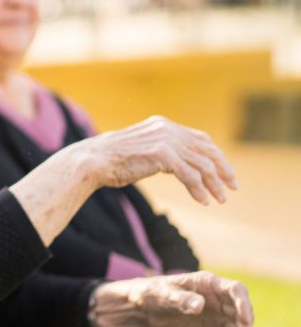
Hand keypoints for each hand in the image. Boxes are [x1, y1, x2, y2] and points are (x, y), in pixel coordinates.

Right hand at [73, 116, 236, 204]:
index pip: (200, 138)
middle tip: (232, 187)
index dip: (216, 155)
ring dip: (214, 184)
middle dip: (223, 169)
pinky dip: (199, 190)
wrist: (94, 161)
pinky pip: (190, 175)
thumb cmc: (112, 160)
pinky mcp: (163, 154)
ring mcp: (166, 140)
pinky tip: (203, 201)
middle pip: (207, 150)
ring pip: (202, 165)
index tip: (225, 172)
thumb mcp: (141, 149)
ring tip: (220, 199)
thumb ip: (160, 150)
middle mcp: (167, 129)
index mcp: (162, 125)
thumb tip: (177, 163)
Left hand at [92, 272, 251, 326]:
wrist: (144, 308)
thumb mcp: (164, 294)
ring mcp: (218, 318)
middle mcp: (219, 301)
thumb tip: (199, 305)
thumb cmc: (153, 293)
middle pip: (241, 314)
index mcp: (209, 284)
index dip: (244, 304)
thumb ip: (181, 299)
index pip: (235, 291)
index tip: (245, 319)